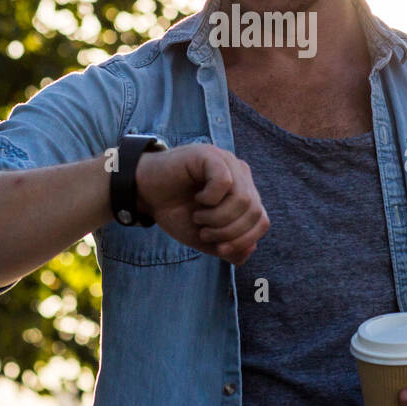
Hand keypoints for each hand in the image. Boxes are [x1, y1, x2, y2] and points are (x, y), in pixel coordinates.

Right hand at [133, 143, 268, 265]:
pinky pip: (224, 181)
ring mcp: (227, 162)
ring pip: (243, 199)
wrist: (144, 194)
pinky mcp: (209, 155)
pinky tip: (198, 199)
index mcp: (244, 192)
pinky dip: (210, 199)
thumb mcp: (205, 237)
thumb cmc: (176, 212)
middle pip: (254, 211)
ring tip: (199, 218)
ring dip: (217, 218)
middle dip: (229, 232)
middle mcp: (241, 175)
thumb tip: (250, 250)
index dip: (244, 240)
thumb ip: (229, 247)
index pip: (262, 221)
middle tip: (205, 232)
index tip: (220, 249)